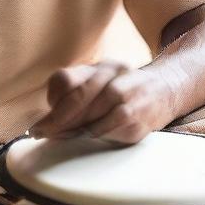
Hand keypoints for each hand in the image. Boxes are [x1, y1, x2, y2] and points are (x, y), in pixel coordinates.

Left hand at [28, 60, 175, 145]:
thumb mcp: (100, 82)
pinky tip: (88, 137)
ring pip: (92, 113)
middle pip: (78, 97)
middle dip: (56, 120)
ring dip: (72, 129)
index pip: (65, 80)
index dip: (50, 103)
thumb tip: (49, 122)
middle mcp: (115, 74)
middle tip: (39, 133)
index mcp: (101, 66)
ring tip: (59, 137)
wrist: (166, 91)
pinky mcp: (139, 116)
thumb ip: (75, 94)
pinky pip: (110, 127)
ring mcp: (128, 93)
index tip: (38, 123)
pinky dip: (96, 133)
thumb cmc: (124, 90)